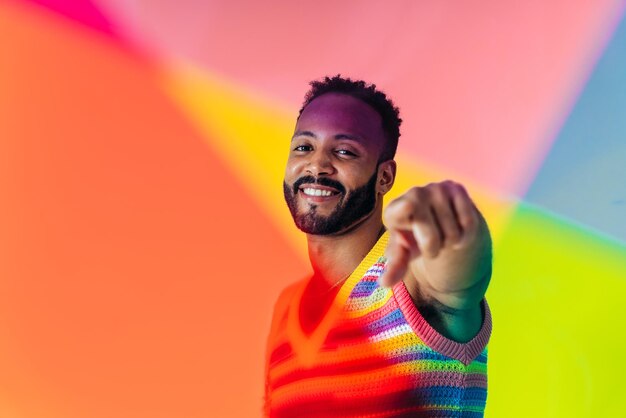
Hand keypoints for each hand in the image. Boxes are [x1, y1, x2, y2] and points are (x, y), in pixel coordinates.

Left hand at [380, 181, 490, 306]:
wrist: (438, 221)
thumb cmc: (415, 238)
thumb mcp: (405, 253)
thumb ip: (396, 266)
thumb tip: (384, 283)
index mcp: (394, 211)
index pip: (398, 211)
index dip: (403, 211)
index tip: (408, 207)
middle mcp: (413, 194)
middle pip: (430, 237)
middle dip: (433, 249)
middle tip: (430, 245)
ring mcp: (435, 188)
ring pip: (452, 232)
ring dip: (450, 242)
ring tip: (443, 234)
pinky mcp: (455, 187)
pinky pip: (468, 222)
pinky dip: (465, 234)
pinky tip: (456, 226)